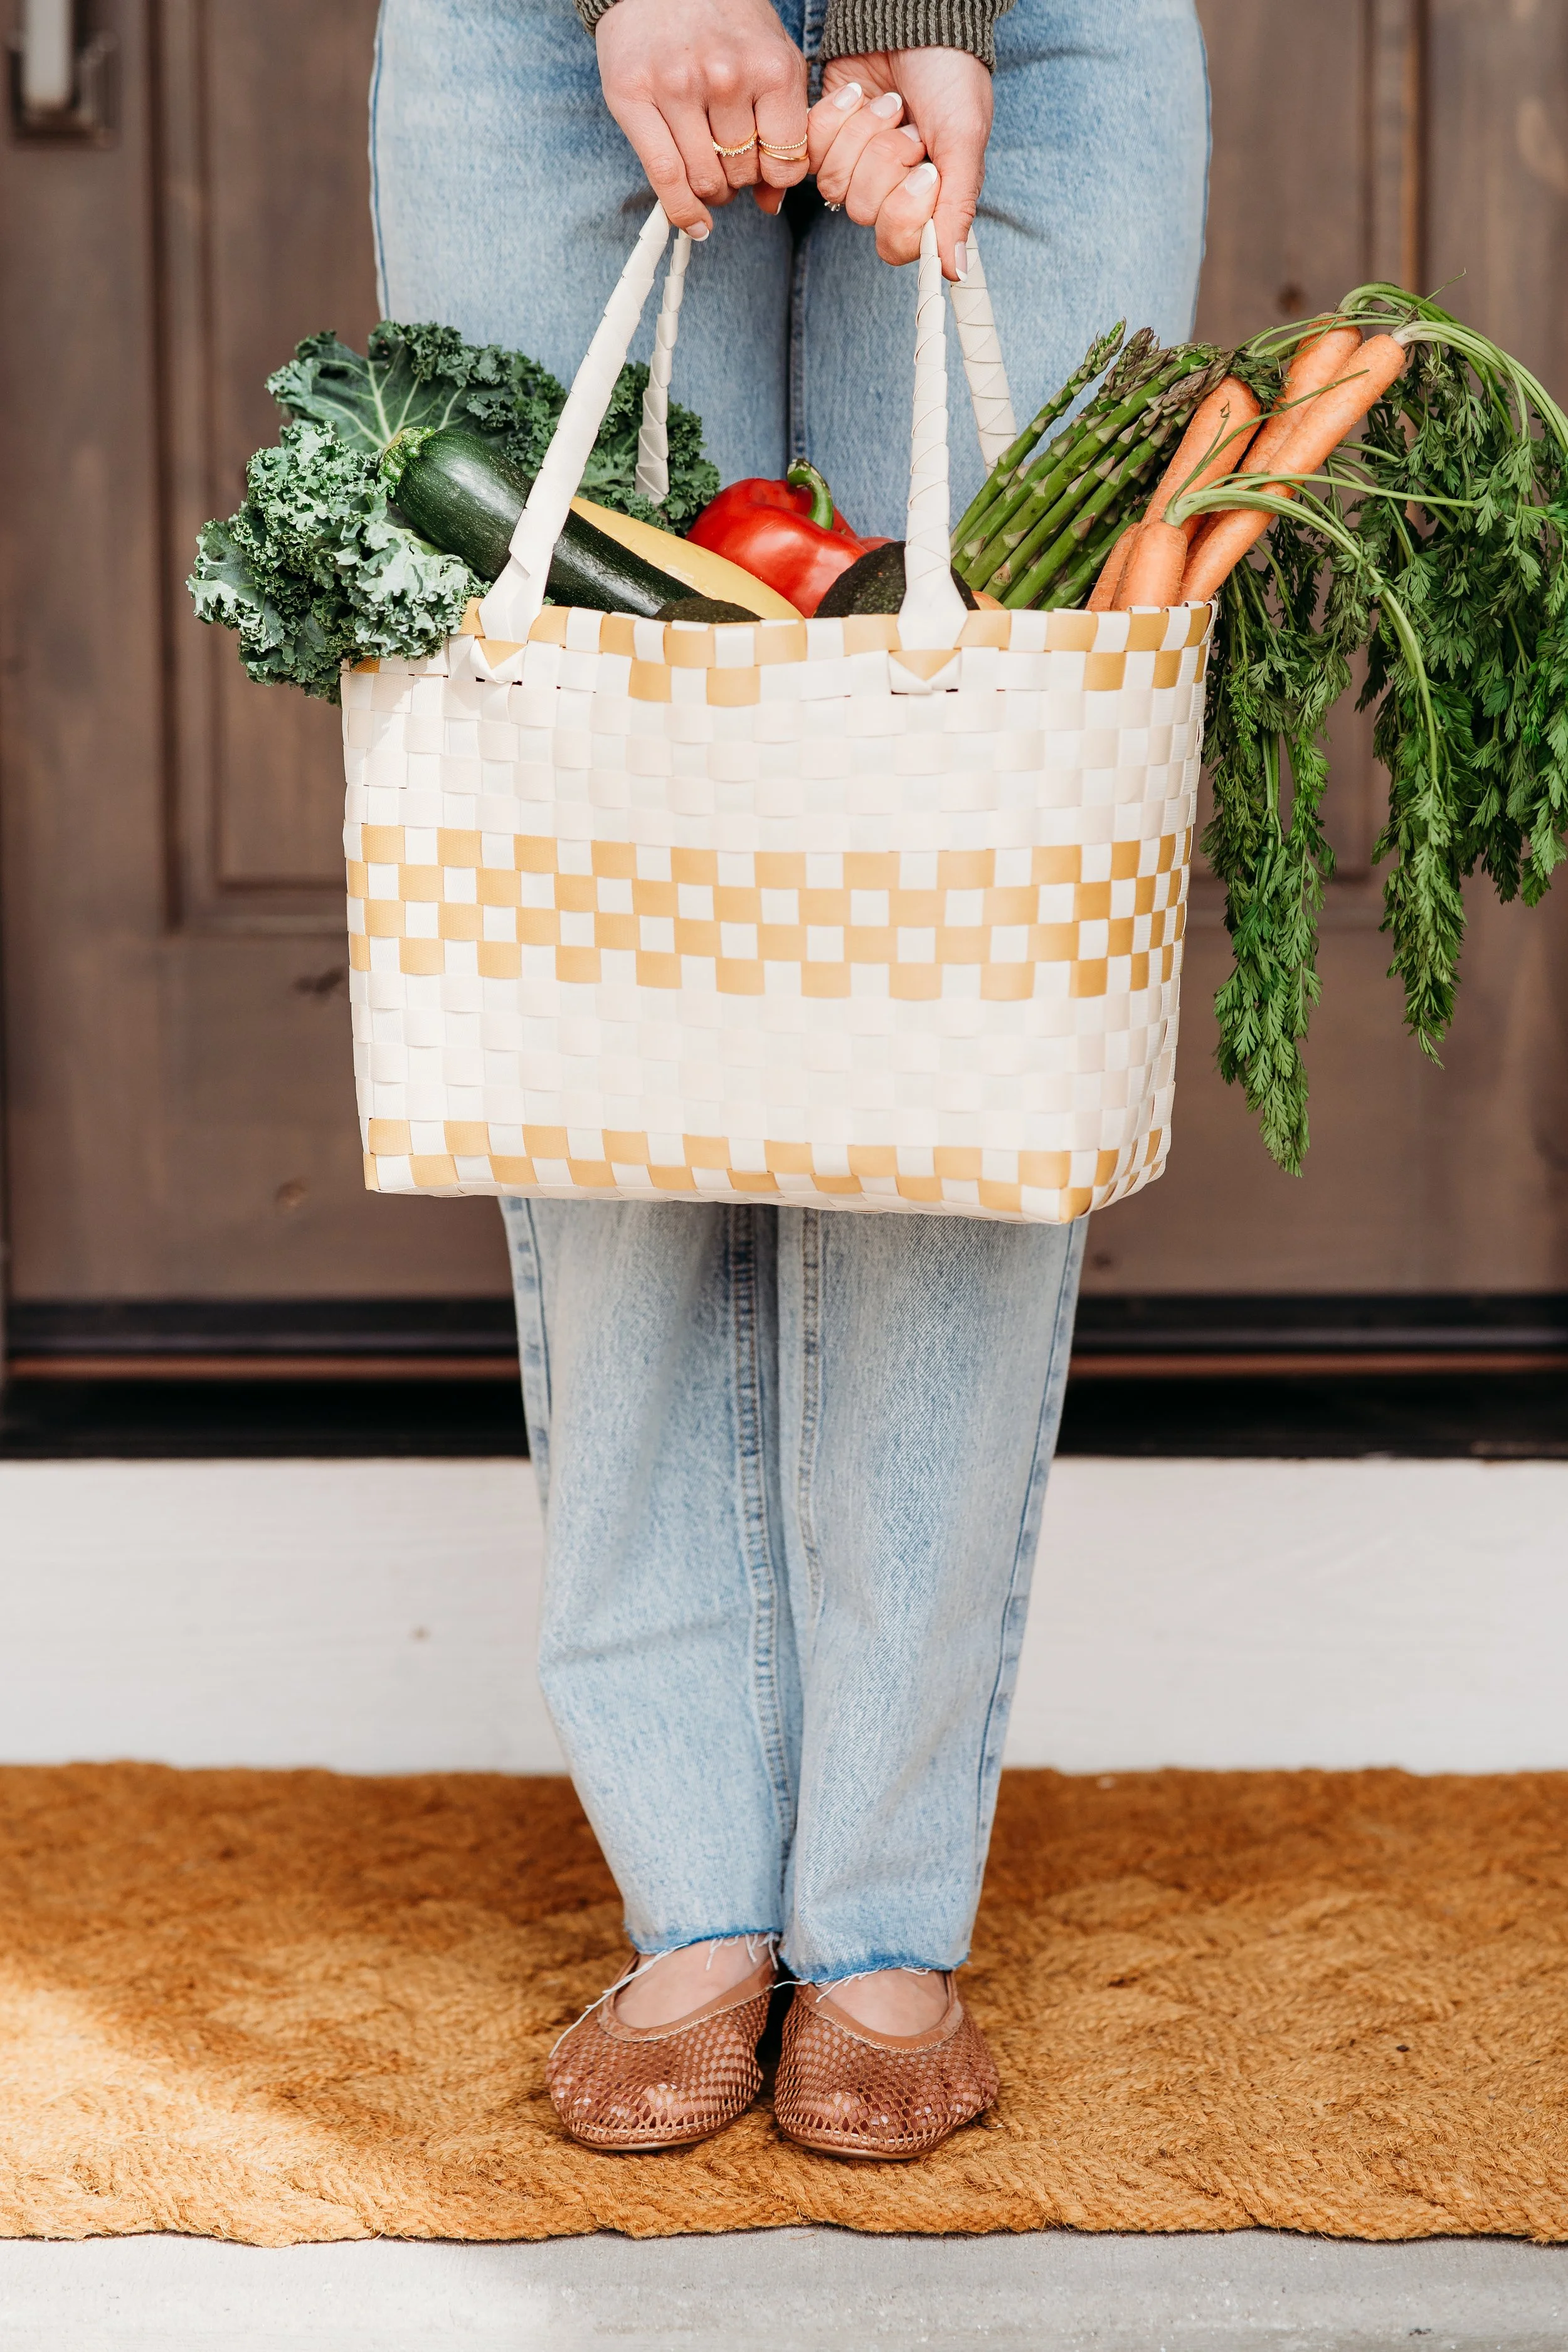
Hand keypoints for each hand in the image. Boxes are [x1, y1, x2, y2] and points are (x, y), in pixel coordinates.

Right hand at [595, 0, 809, 237]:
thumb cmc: (723, 20)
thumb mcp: (770, 61)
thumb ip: (782, 126)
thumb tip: (773, 203)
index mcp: (770, 68)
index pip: (785, 161)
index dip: (777, 178)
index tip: (766, 170)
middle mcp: (725, 78)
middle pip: (742, 173)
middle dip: (740, 179)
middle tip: (730, 162)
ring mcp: (676, 87)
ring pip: (705, 181)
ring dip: (712, 191)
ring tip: (710, 174)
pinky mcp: (633, 96)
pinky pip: (664, 177)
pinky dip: (682, 211)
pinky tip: (694, 223)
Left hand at [819, 48, 992, 277]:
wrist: (917, 19)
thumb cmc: (950, 77)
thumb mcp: (964, 140)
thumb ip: (957, 207)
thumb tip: (954, 270)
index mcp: (924, 202)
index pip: (896, 244)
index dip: (902, 211)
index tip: (925, 172)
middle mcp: (886, 191)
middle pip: (862, 210)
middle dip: (885, 159)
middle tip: (909, 128)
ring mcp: (852, 164)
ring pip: (834, 181)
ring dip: (863, 134)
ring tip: (890, 105)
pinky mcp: (823, 137)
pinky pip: (810, 149)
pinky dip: (836, 117)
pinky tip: (860, 95)